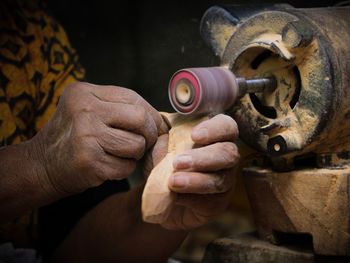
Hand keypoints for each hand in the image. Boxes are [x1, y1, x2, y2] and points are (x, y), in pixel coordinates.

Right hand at [31, 82, 167, 196]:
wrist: (41, 165)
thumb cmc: (74, 137)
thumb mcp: (89, 111)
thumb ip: (120, 109)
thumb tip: (162, 121)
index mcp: (84, 92)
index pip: (133, 98)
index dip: (151, 114)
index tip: (156, 127)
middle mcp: (84, 110)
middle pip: (140, 118)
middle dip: (150, 134)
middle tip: (144, 143)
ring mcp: (85, 136)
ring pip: (136, 144)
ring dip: (135, 154)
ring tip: (119, 154)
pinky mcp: (89, 161)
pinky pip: (126, 167)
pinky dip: (124, 169)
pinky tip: (109, 166)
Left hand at [147, 114, 239, 229]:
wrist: (154, 193)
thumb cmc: (161, 160)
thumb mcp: (158, 143)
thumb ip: (164, 135)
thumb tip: (167, 134)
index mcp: (214, 135)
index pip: (226, 126)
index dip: (215, 129)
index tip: (194, 135)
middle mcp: (225, 157)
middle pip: (229, 154)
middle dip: (204, 158)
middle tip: (178, 162)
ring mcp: (224, 181)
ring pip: (220, 180)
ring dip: (196, 180)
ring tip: (173, 182)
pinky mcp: (216, 204)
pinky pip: (210, 202)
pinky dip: (191, 198)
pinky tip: (175, 197)